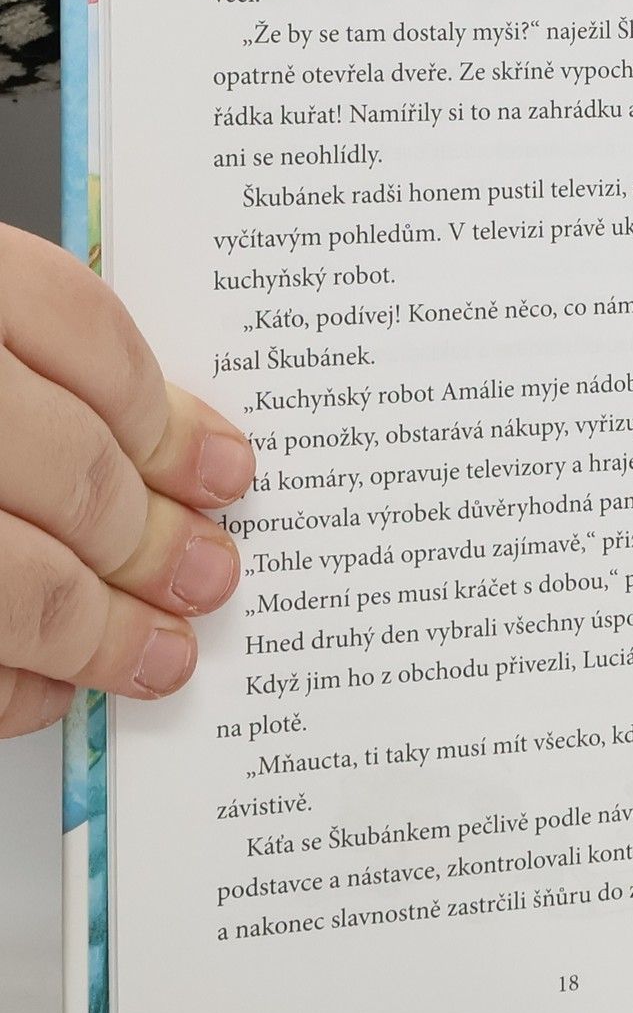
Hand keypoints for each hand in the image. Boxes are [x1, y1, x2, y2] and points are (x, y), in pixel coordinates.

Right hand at [0, 226, 253, 738]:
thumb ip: (49, 366)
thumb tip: (183, 445)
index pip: (77, 326)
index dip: (167, 411)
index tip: (230, 471)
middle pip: (67, 461)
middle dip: (155, 536)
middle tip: (214, 574)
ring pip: (16, 578)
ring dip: (99, 631)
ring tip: (160, 652)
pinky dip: (9, 684)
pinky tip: (46, 686)